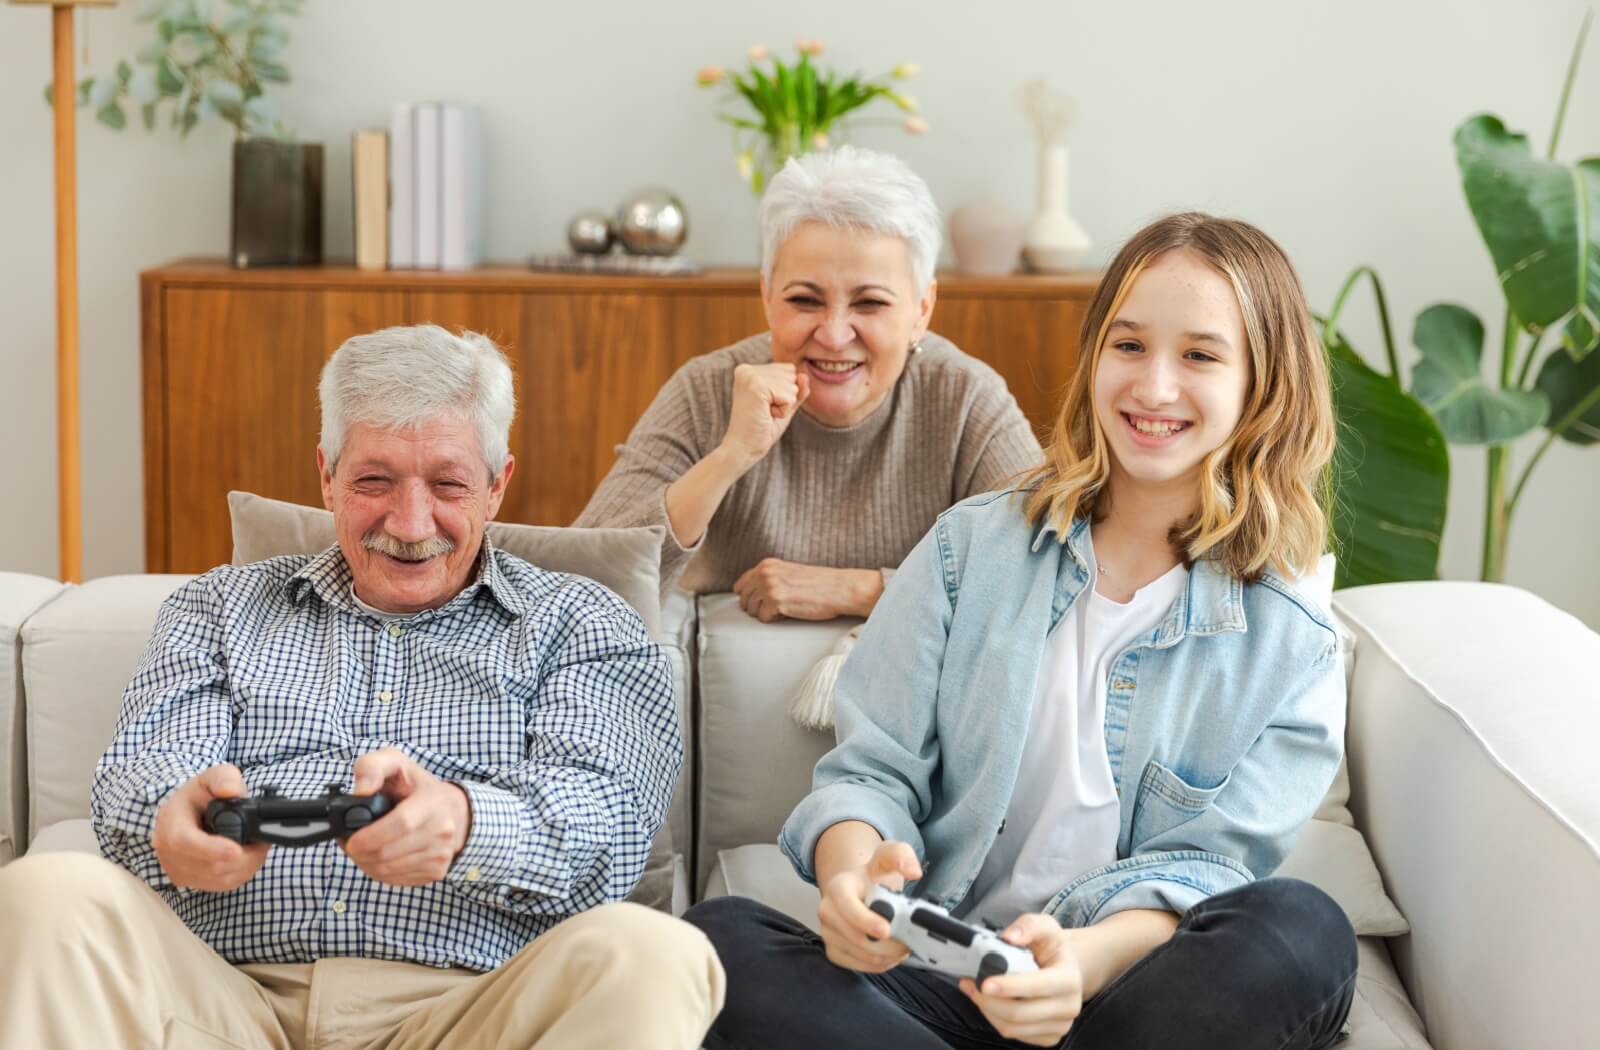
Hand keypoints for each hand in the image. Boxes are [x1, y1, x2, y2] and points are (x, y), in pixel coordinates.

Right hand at [152, 764, 269, 891]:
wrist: (188, 811)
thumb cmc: (201, 794)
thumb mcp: (213, 776)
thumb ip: (224, 778)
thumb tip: (231, 791)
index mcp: (170, 823)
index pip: (185, 843)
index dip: (213, 850)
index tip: (237, 849)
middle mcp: (168, 851)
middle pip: (207, 867)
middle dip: (242, 857)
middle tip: (262, 842)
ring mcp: (177, 869)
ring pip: (217, 880)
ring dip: (245, 866)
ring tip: (257, 847)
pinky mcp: (190, 881)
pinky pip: (219, 886)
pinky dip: (240, 873)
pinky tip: (248, 858)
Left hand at [341, 748, 470, 886]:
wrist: (454, 811)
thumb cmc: (419, 787)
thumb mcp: (396, 763)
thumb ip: (372, 767)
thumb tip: (360, 792)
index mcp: (432, 803)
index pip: (401, 824)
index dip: (371, 836)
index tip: (351, 840)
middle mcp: (441, 831)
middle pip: (389, 853)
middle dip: (359, 853)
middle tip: (348, 843)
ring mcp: (440, 855)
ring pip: (389, 870)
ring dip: (365, 863)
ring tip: (360, 849)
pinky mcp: (435, 871)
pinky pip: (396, 879)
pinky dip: (378, 871)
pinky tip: (375, 857)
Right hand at [718, 362, 810, 468]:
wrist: (743, 449)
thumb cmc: (762, 429)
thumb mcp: (784, 405)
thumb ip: (797, 389)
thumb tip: (804, 375)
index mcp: (749, 370)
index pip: (789, 370)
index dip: (785, 393)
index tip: (765, 406)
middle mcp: (747, 369)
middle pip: (792, 375)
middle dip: (785, 398)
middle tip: (764, 412)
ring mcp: (750, 377)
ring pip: (792, 386)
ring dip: (784, 406)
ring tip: (764, 414)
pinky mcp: (756, 387)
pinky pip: (790, 397)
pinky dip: (783, 411)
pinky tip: (766, 416)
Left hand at [733, 559, 881, 620]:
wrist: (839, 589)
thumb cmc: (819, 583)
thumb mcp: (789, 573)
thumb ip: (769, 578)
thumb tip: (750, 594)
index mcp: (767, 565)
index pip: (740, 585)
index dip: (750, 597)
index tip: (762, 602)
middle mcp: (765, 574)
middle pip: (744, 600)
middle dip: (757, 608)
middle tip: (777, 607)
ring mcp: (769, 587)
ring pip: (752, 611)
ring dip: (766, 614)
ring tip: (785, 608)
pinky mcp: (776, 602)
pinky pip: (764, 619)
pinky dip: (776, 619)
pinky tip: (790, 612)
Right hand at [817, 840, 922, 972]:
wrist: (860, 890)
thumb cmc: (874, 876)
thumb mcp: (888, 857)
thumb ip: (901, 856)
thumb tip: (913, 871)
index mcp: (837, 886)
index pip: (847, 907)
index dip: (866, 920)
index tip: (887, 930)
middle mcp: (827, 911)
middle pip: (856, 937)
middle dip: (887, 944)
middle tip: (909, 941)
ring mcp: (828, 933)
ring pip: (860, 955)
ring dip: (887, 955)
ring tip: (903, 944)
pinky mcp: (834, 952)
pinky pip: (859, 966)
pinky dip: (879, 963)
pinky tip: (890, 952)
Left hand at [959, 913, 1083, 1046]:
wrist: (1067, 967)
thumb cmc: (1052, 947)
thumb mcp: (1045, 926)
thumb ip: (1028, 925)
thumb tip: (1010, 936)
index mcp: (1069, 979)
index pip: (1036, 987)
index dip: (1008, 987)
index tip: (984, 983)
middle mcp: (1068, 1006)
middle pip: (1019, 1013)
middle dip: (988, 1001)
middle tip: (969, 984)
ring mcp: (1060, 1025)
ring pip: (1013, 1028)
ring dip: (987, 1010)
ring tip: (974, 991)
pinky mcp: (1049, 1037)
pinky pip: (1015, 1035)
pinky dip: (995, 1020)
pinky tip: (990, 1003)